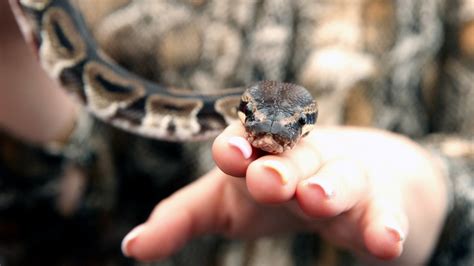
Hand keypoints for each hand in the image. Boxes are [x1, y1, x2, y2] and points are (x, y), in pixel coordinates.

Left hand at [121, 123, 447, 264]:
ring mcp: (345, 177)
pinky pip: (384, 211)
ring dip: (329, 185)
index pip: (247, 142)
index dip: (238, 147)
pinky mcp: (381, 201)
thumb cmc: (278, 186)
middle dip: (279, 165)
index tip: (228, 156)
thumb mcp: (225, 203)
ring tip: (316, 199)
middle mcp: (302, 158)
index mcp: (263, 153)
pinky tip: (386, 241)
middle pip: (293, 156)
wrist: (357, 174)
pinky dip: (386, 223)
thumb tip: (131, 247)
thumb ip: (181, 217)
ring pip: (341, 176)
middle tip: (267, 180)